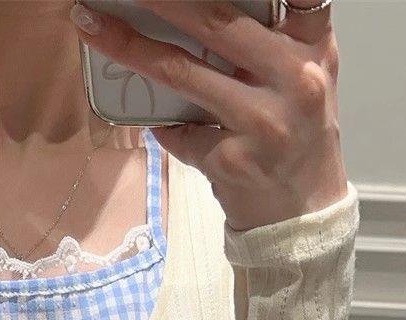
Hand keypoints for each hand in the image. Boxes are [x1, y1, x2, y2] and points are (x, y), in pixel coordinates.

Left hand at [69, 0, 348, 231]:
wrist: (303, 213)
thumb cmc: (296, 135)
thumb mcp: (301, 74)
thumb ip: (269, 35)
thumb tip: (186, 12)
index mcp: (312, 46)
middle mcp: (296, 79)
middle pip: (216, 20)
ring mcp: (264, 123)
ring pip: (181, 72)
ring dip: (128, 46)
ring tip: (92, 25)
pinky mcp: (233, 162)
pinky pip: (177, 131)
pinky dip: (160, 124)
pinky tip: (156, 122)